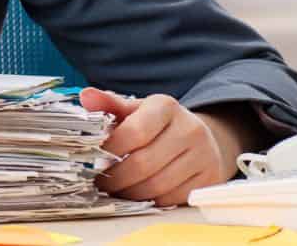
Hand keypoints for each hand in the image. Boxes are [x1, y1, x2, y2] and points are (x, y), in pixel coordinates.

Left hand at [80, 88, 246, 205]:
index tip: (95, 158)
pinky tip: (138, 194)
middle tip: (100, 182)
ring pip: (157, 185)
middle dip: (116, 177)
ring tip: (115, 189)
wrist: (200, 137)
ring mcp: (204, 156)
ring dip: (130, 192)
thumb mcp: (135, 109)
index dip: (111, 149)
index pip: (134, 132)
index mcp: (166, 107)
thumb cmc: (156, 124)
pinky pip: (172, 198)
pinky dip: (150, 200)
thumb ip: (109, 105)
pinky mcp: (209, 179)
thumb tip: (86, 96)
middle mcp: (190, 129)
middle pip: (144, 163)